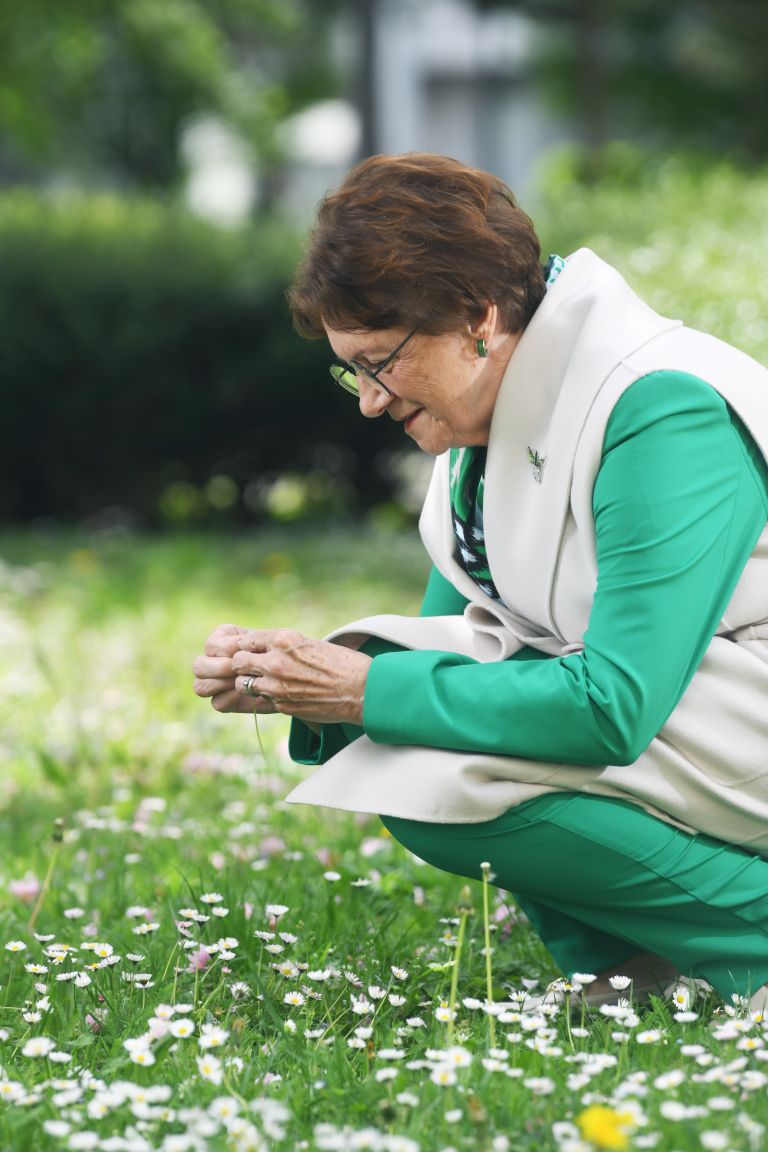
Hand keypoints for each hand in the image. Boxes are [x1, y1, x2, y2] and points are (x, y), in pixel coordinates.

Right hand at [192, 623, 276, 714]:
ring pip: (200, 686)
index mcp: (221, 639)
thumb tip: (239, 649)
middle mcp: (212, 661)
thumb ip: (252, 642)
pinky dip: (232, 698)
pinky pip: (217, 703)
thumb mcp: (270, 641)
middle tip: (239, 669)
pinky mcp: (223, 701)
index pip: (211, 645)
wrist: (294, 675)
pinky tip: (249, 693)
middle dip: (219, 668)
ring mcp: (215, 682)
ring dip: (222, 684)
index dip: (226, 649)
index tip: (245, 651)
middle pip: (198, 666)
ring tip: (245, 680)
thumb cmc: (282, 651)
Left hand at [230, 628, 371, 725]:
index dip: (247, 647)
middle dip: (242, 665)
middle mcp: (276, 661)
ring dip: (250, 683)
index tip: (251, 651)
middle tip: (252, 668)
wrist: (362, 690)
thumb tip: (263, 648)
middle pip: (238, 661)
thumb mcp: (310, 644)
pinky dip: (268, 697)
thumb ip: (284, 646)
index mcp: (284, 639)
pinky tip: (284, 694)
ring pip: (242, 684)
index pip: (246, 641)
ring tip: (264, 682)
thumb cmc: (341, 664)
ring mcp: (276, 686)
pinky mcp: (282, 705)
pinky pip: (262, 700)